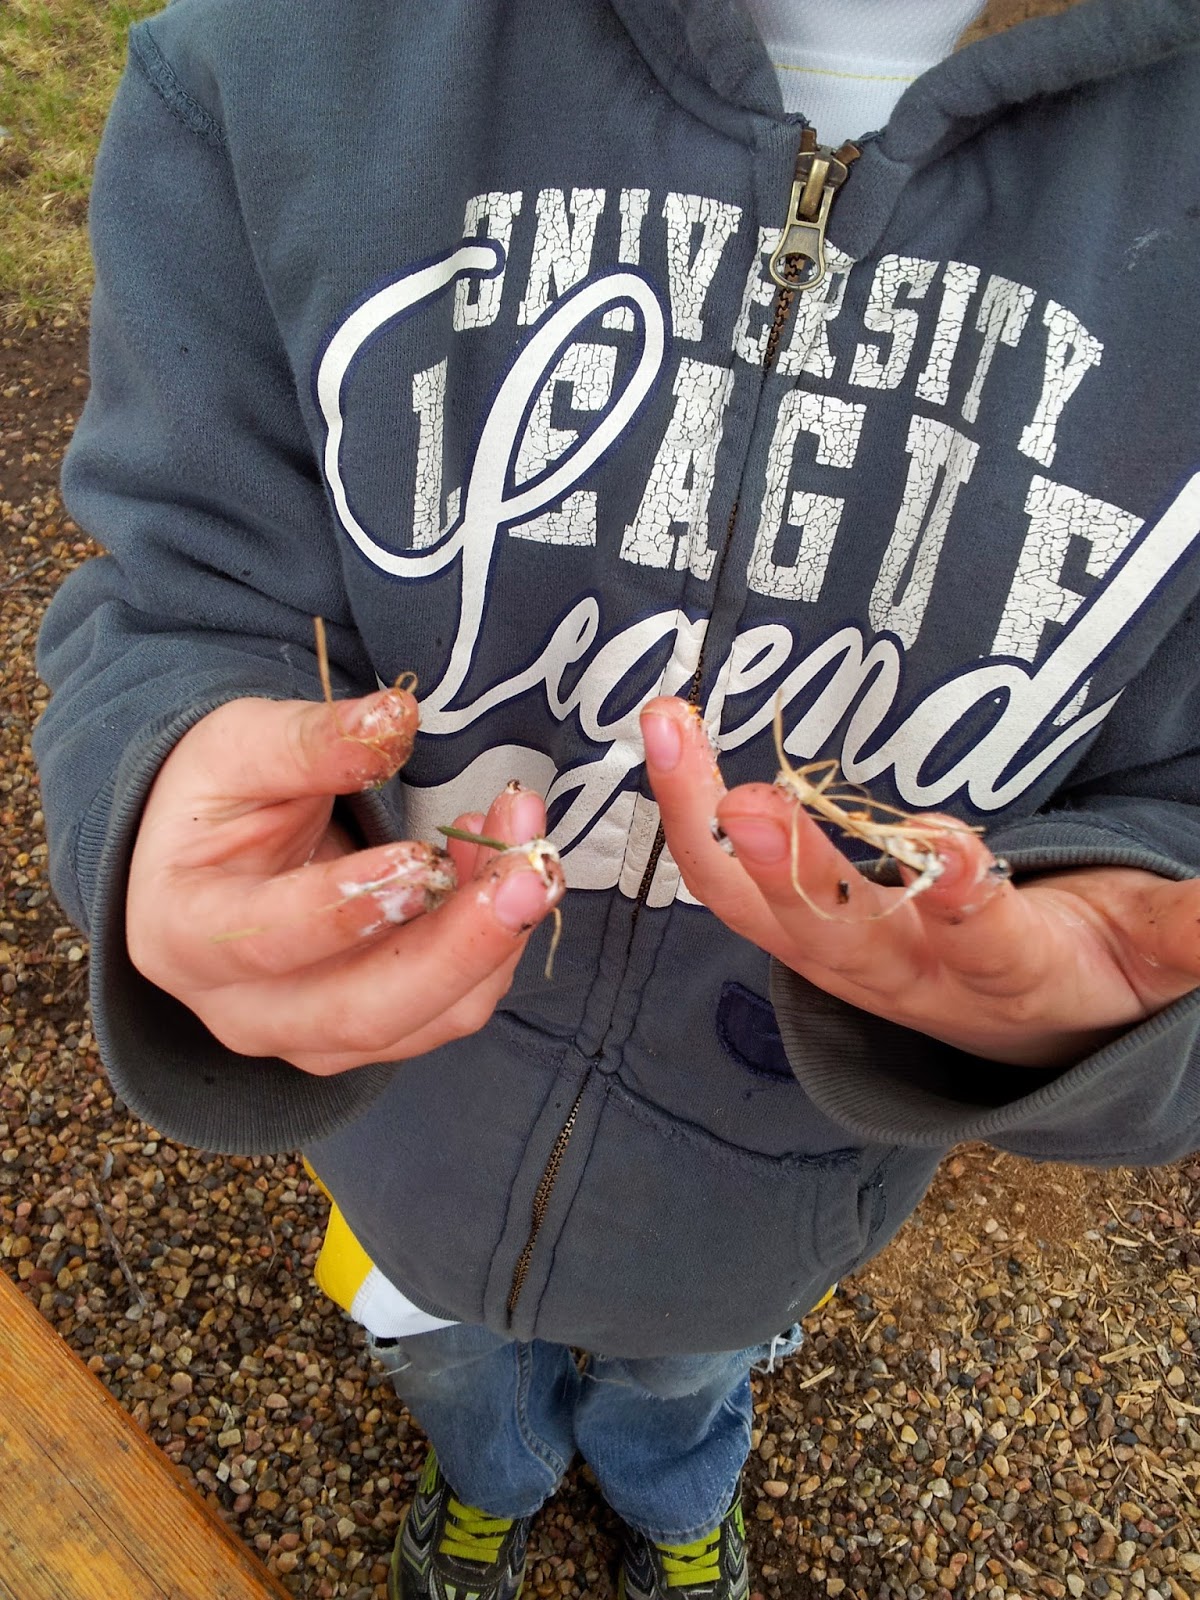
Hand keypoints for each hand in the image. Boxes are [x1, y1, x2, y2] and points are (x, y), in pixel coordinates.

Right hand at [127, 692, 562, 1074]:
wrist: (222, 855)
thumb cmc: (221, 799)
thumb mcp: (240, 746)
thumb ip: (311, 740)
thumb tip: (393, 717)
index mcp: (186, 935)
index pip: (266, 939)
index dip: (347, 906)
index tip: (421, 856)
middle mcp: (245, 1011)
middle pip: (361, 1011)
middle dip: (459, 947)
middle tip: (529, 875)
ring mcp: (312, 1037)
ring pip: (423, 1020)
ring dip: (493, 939)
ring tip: (524, 846)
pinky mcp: (374, 1037)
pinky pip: (453, 1010)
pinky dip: (493, 944)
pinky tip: (500, 869)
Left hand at [640, 697, 1199, 1066]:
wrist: (1021, 1031)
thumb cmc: (1084, 970)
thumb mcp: (1149, 955)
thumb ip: (1186, 932)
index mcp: (999, 976)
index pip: (980, 943)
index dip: (962, 904)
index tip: (946, 851)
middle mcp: (902, 972)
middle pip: (837, 930)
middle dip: (793, 869)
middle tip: (749, 801)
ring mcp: (836, 955)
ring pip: (754, 904)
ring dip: (703, 823)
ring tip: (669, 726)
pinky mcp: (798, 929)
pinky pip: (729, 884)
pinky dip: (691, 819)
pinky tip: (667, 738)